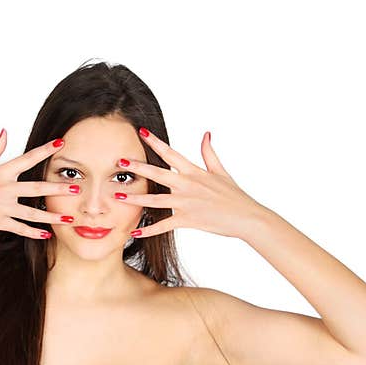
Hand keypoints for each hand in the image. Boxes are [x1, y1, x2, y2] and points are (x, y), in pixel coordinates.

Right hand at [0, 130, 78, 238]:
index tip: (61, 142)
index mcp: (0, 172)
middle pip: (35, 188)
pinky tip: (47, 235)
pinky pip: (19, 228)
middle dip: (57, 188)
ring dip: (51, 216)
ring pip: (31, 213)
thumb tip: (5, 130)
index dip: (45, 150)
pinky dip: (33, 233)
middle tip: (76, 187)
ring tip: (68, 218)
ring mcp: (1, 207)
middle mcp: (3, 189)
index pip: (27, 158)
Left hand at [115, 128, 262, 238]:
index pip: (171, 153)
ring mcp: (187, 202)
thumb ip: (209, 153)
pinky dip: (149, 230)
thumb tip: (206, 134)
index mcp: (194, 172)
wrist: (247, 217)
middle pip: (158, 174)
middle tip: (120, 161)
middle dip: (138, 167)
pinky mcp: (188, 219)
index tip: (141, 132)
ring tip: (118, 196)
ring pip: (156, 200)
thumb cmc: (235, 196)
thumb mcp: (221, 171)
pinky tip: (134, 232)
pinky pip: (164, 225)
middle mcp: (188, 185)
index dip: (155, 142)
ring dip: (136, 199)